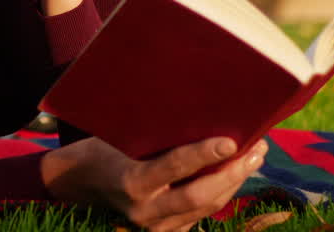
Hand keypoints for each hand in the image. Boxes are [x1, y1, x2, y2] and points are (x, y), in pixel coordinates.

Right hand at [42, 136, 267, 230]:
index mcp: (131, 182)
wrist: (77, 185)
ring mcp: (156, 228)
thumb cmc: (100, 150)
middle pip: (200, 196)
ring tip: (255, 156)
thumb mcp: (119, 138)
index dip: (204, 155)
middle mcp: (145, 211)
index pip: (174, 168)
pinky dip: (222, 193)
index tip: (231, 141)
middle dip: (233, 173)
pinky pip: (201, 214)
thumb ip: (155, 137)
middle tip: (256, 149)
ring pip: (207, 207)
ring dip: (235, 182)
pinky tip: (236, 173)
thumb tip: (199, 113)